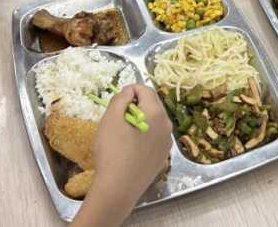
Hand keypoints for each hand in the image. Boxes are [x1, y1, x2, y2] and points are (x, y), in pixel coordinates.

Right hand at [91, 84, 172, 199]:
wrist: (118, 189)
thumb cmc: (113, 151)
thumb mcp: (110, 119)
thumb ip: (120, 99)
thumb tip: (129, 91)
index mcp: (156, 113)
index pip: (146, 90)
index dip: (131, 89)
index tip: (118, 98)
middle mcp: (167, 126)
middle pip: (152, 105)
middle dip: (136, 104)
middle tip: (118, 114)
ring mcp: (167, 143)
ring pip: (154, 122)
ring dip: (141, 119)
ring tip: (123, 131)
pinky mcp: (162, 157)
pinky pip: (155, 137)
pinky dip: (144, 134)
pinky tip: (131, 146)